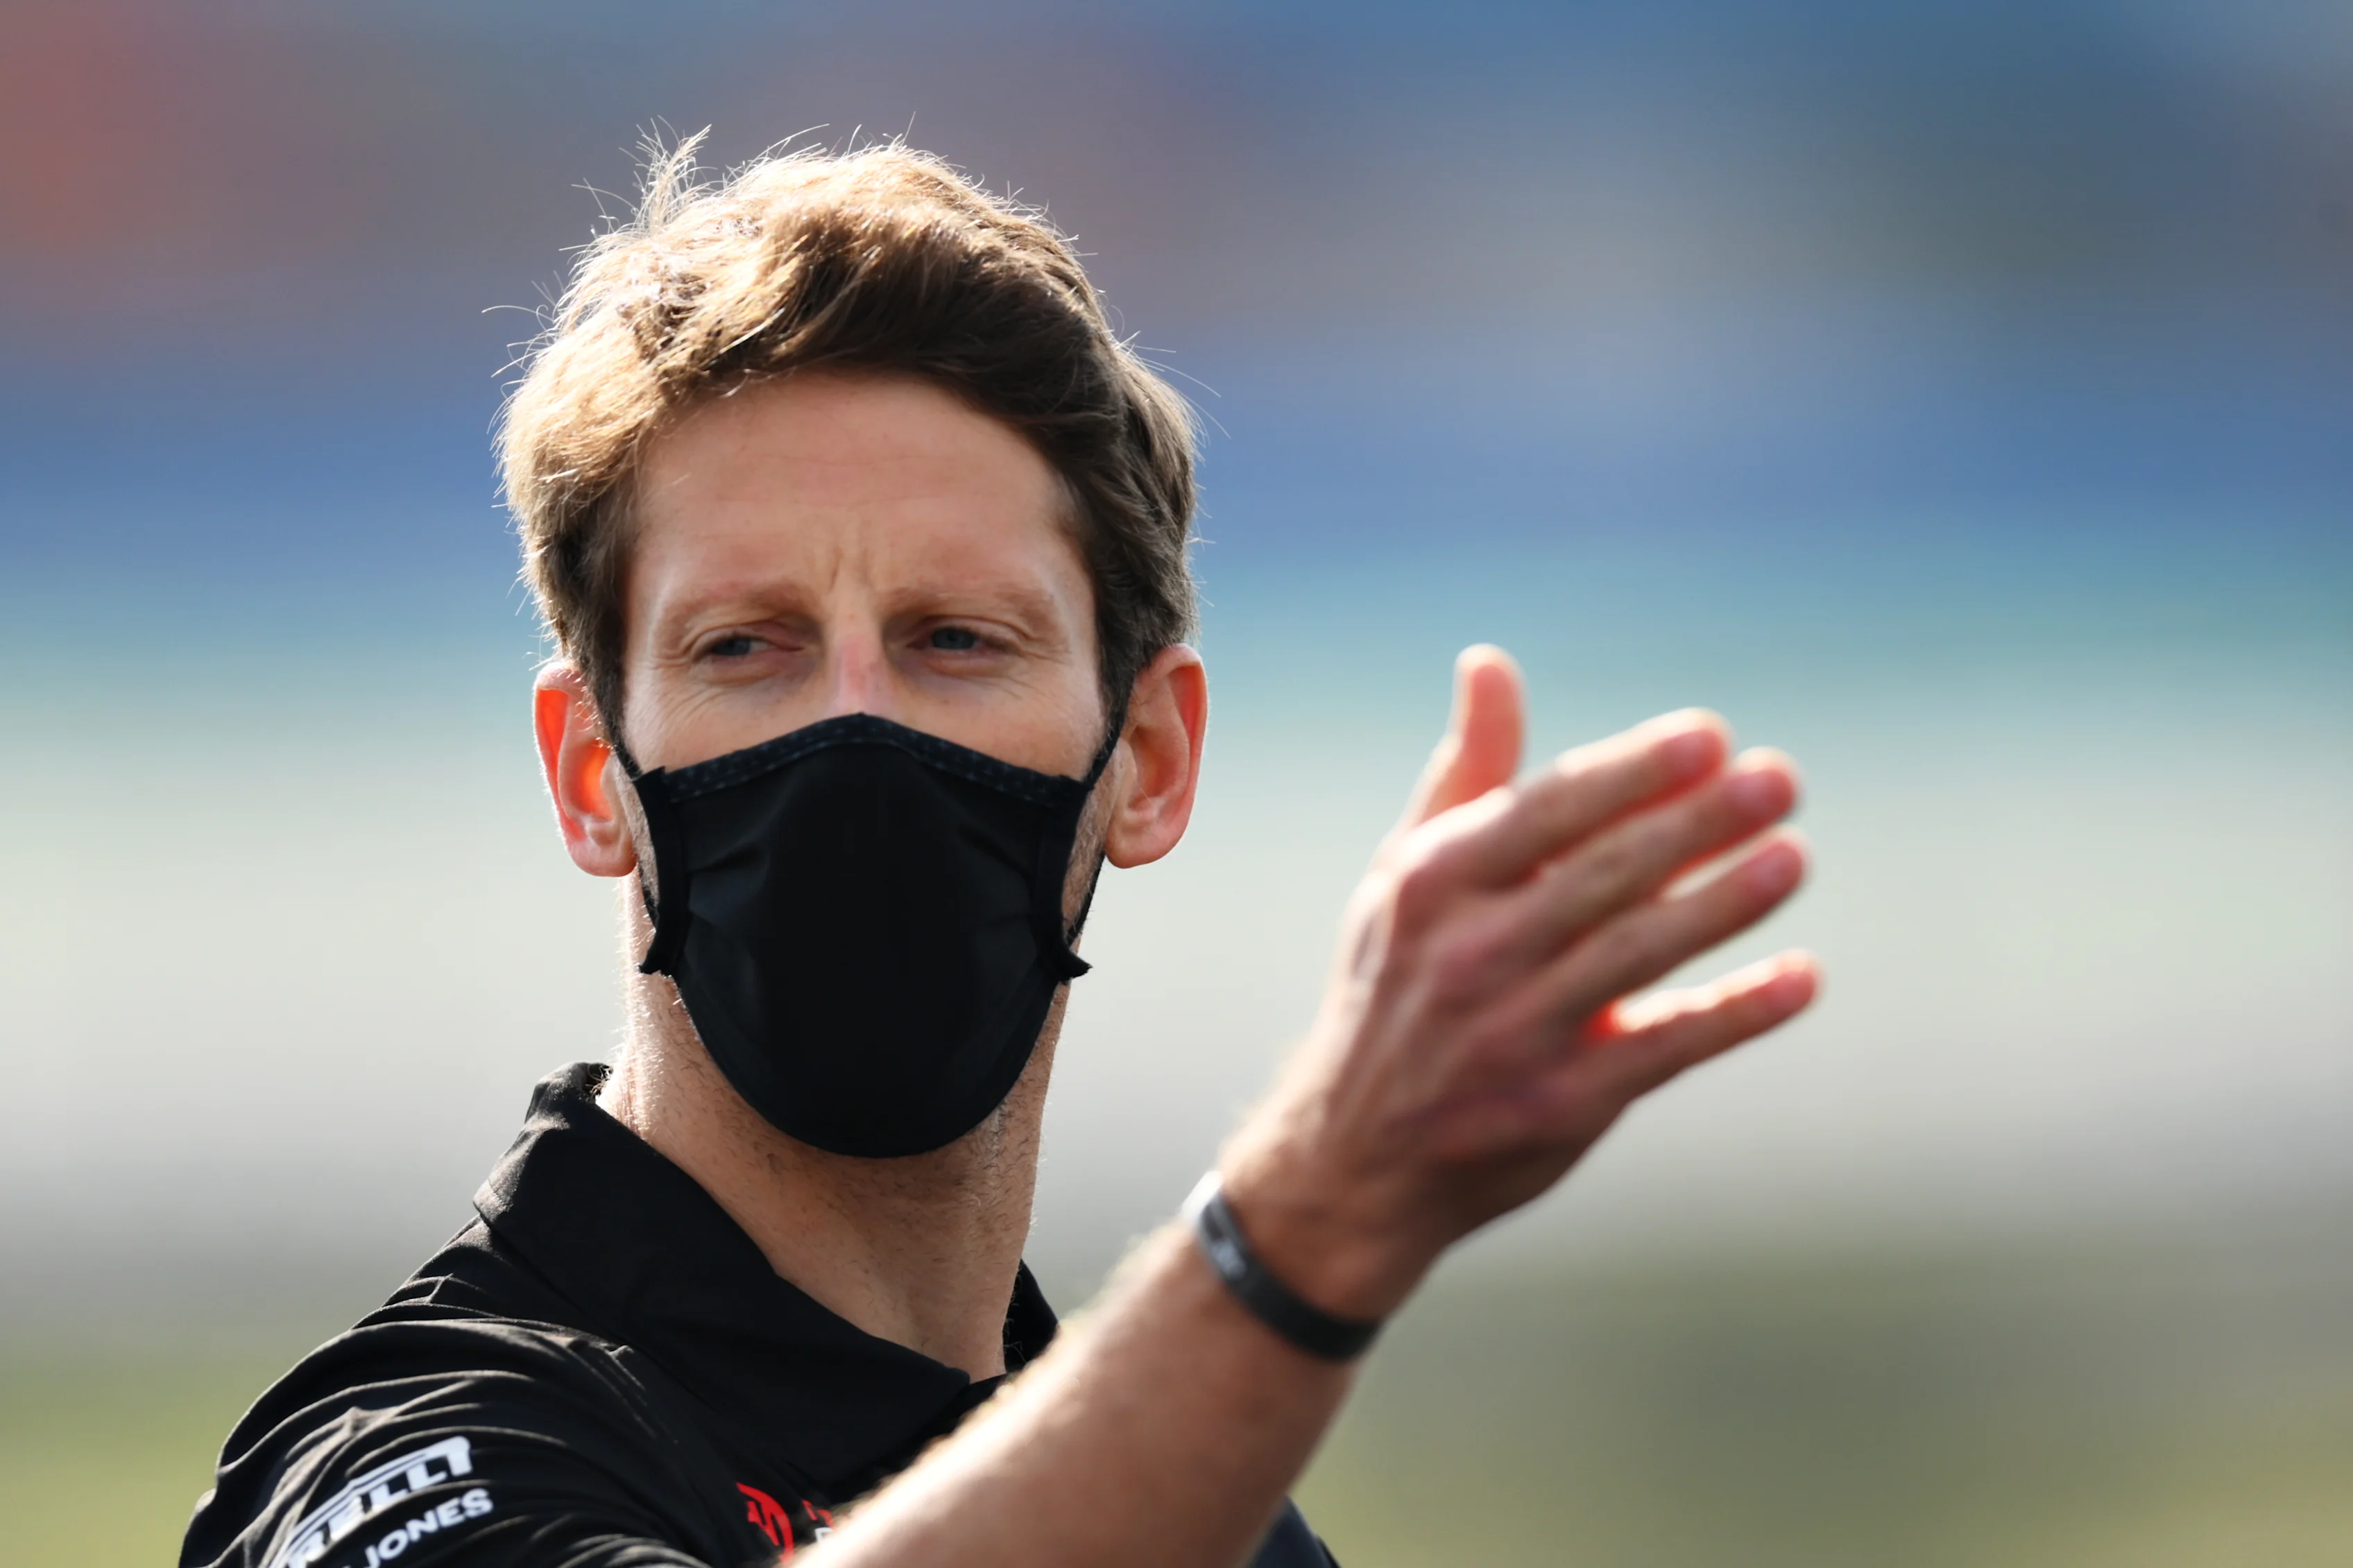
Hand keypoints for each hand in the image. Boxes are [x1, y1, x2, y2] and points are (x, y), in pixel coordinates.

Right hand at [1220, 646, 1819, 1321]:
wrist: (1353, 1158)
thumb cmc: (1398, 987)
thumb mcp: (1406, 875)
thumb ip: (1467, 771)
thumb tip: (1489, 660)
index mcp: (1432, 882)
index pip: (1544, 810)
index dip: (1629, 772)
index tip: (1709, 736)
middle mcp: (1469, 952)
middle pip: (1601, 875)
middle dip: (1695, 823)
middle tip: (1780, 779)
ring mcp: (1514, 1033)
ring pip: (1635, 955)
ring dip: (1722, 905)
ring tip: (1794, 857)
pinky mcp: (1559, 1104)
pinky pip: (1662, 1049)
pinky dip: (1734, 1014)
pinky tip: (1801, 978)